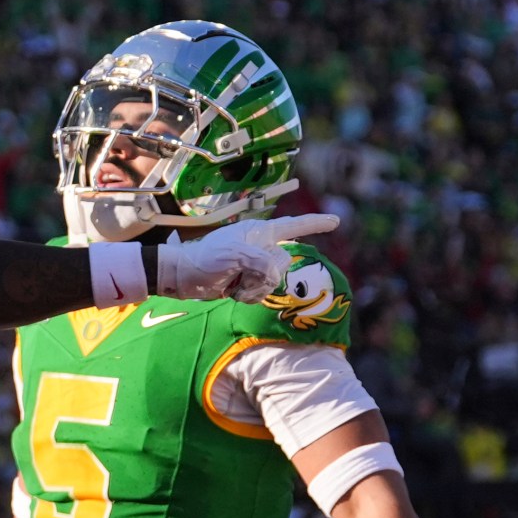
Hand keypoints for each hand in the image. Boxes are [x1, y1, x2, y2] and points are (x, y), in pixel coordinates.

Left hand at [155, 214, 339, 303]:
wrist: (183, 277)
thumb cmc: (205, 259)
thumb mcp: (235, 256)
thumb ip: (261, 262)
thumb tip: (275, 275)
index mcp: (260, 232)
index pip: (294, 225)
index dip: (315, 224)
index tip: (335, 222)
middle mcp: (261, 246)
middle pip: (283, 264)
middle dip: (265, 275)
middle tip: (241, 275)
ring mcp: (254, 265)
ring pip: (274, 282)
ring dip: (254, 288)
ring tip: (234, 284)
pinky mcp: (247, 281)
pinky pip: (262, 293)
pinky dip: (249, 296)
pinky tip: (232, 292)